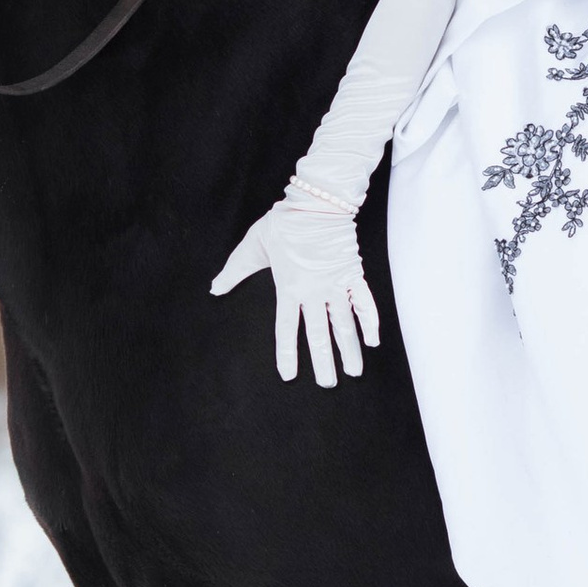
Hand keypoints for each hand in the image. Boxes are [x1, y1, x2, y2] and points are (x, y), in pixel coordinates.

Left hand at [211, 196, 380, 386]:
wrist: (318, 202)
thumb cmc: (284, 222)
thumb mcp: (254, 245)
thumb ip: (235, 270)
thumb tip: (215, 289)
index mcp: (289, 287)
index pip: (287, 328)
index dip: (287, 354)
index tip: (288, 376)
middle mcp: (314, 291)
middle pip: (319, 334)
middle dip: (324, 362)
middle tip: (327, 384)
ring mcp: (336, 283)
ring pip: (344, 323)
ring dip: (349, 349)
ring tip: (354, 372)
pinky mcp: (353, 272)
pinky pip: (364, 302)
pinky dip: (370, 321)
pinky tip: (373, 340)